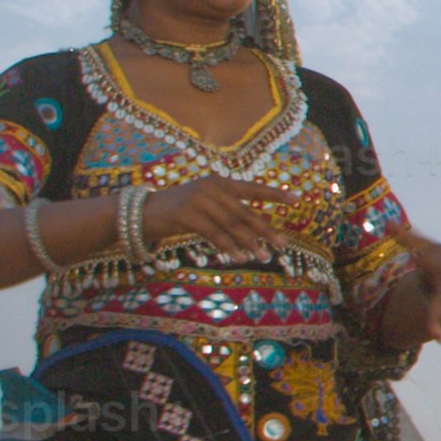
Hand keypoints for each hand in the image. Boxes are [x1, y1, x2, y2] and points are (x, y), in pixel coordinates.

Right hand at [139, 179, 285, 258]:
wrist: (143, 212)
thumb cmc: (177, 211)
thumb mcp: (204, 204)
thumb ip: (226, 210)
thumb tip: (253, 229)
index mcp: (219, 182)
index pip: (252, 188)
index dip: (274, 194)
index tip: (297, 199)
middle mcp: (212, 188)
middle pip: (245, 212)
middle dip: (266, 230)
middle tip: (284, 244)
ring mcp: (199, 200)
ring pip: (232, 225)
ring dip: (250, 243)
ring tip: (264, 257)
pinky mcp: (187, 215)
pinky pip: (215, 234)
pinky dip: (229, 247)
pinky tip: (240, 258)